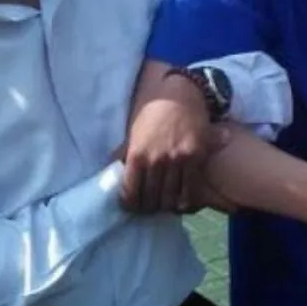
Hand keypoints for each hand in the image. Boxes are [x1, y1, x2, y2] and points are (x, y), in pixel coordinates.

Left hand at [121, 83, 216, 213]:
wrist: (180, 96)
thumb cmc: (153, 115)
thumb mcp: (132, 133)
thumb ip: (124, 154)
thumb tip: (111, 172)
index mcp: (137, 155)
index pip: (130, 194)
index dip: (131, 206)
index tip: (133, 207)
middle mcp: (156, 160)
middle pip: (150, 199)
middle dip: (148, 208)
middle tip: (149, 208)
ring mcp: (177, 160)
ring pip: (170, 197)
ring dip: (165, 206)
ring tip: (164, 206)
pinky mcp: (195, 158)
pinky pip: (189, 189)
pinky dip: (184, 201)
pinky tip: (180, 203)